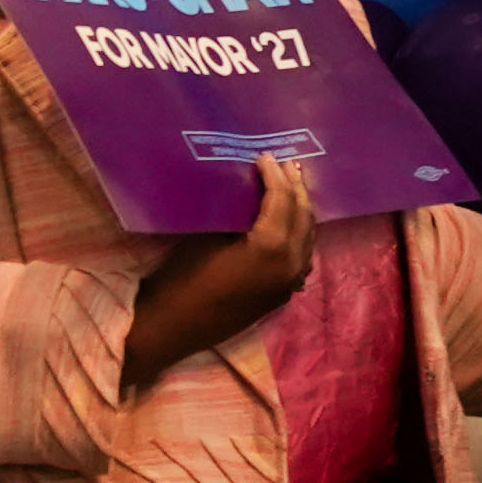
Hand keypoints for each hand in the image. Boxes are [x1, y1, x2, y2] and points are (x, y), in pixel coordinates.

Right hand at [123, 154, 318, 382]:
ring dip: (300, 211)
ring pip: (307, 238)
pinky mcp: (282, 294)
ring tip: (292, 188)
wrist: (174, 326)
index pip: (282, 201)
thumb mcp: (209, 237)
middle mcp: (290, 265)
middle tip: (287, 165)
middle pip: (303, 217)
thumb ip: (237, 215)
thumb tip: (248, 194)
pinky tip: (290, 226)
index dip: (275, 175)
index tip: (265, 156)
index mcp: (272, 248)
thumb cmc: (183, 277)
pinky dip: (298, 236)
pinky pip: (301, 258)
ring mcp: (290, 283)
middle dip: (296, 189)